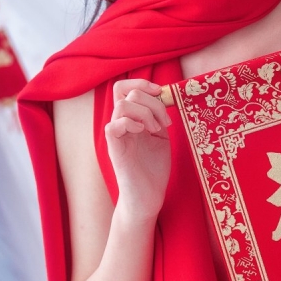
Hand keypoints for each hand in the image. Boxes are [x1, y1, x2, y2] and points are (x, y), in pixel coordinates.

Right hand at [105, 77, 171, 219]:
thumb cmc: (154, 169)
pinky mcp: (114, 148)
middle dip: (151, 101)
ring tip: (156, 129)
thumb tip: (166, 95)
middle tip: (164, 122)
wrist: (148, 196)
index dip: (142, 83)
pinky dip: (131, 123)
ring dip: (145, 112)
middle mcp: (121, 123)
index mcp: (131, 118)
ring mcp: (116, 135)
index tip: (161, 94)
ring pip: (121, 105)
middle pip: (124, 91)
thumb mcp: (161, 136)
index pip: (124, 87)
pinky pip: (114, 125)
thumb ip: (159, 116)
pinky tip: (144, 133)